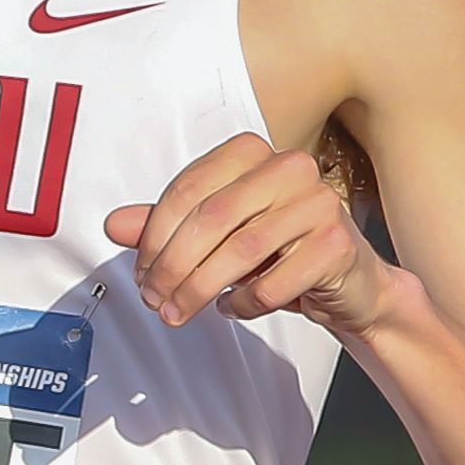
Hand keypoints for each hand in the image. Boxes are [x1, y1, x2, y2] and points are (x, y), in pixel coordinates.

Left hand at [105, 132, 388, 335]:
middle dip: (173, 266)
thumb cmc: (280, 251)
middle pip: (212, 218)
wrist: (348, 283)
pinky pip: (274, 282)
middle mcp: (290, 168)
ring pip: (240, 251)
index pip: (190, 187)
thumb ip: (170, 225)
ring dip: (199, 289)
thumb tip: (116, 224)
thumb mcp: (219, 234)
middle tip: (154, 298)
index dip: (156, 234)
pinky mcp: (336, 244)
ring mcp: (318, 204)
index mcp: (254, 154)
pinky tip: (234, 306)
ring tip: (180, 310)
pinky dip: (243, 303)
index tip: (142, 270)